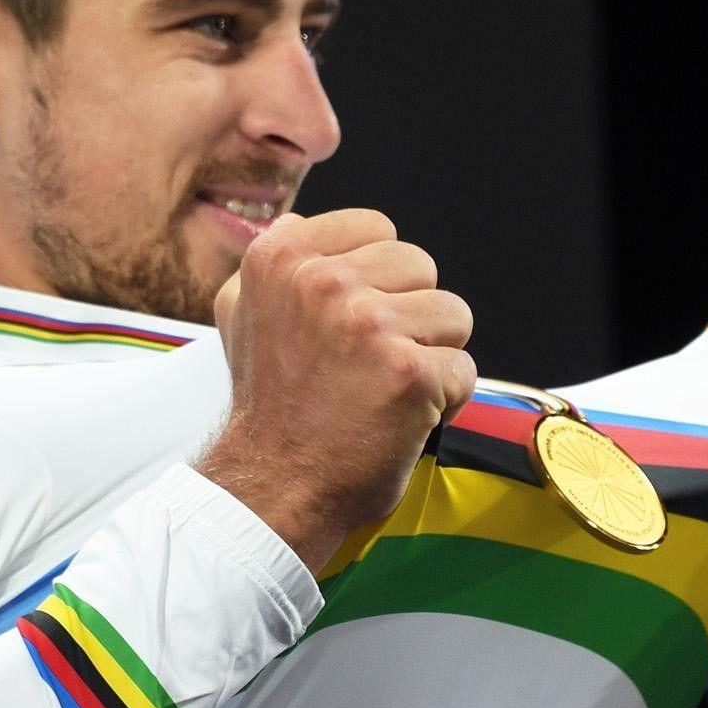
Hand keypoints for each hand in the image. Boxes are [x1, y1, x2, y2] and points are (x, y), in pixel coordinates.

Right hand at [198, 209, 475, 571]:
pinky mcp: (409, 373)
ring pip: (453, 313)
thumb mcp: (243, 313)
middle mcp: (321, 283)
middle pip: (421, 265)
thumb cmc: (269, 406)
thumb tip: (300, 222)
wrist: (273, 485)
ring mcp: (367, 326)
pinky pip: (464, 370)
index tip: (351, 322)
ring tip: (386, 388)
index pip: (378, 228)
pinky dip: (444, 401)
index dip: (378, 278)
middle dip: (409, 314)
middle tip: (368, 362)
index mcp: (282, 258)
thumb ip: (277, 263)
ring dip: (432, 355)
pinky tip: (401, 417)